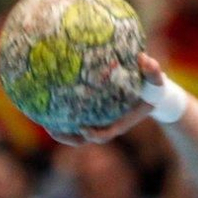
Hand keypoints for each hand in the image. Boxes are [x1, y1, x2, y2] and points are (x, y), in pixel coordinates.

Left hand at [43, 52, 164, 145]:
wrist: (147, 93)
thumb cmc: (151, 88)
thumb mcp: (155, 80)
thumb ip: (153, 72)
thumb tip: (145, 59)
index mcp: (120, 122)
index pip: (107, 133)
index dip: (95, 134)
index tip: (84, 130)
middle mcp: (107, 124)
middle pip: (84, 138)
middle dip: (68, 137)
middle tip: (51, 128)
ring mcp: (97, 122)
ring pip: (75, 133)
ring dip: (59, 130)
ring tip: (42, 119)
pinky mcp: (90, 115)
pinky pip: (72, 119)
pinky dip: (59, 115)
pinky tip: (45, 104)